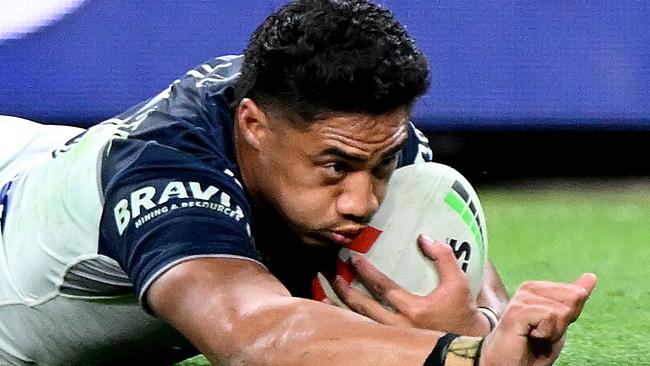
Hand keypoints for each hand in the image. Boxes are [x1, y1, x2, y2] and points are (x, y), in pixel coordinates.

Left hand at [332, 234, 490, 335]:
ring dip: (343, 307)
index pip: (384, 288)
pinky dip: (350, 323)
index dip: (366, 272)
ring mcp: (395, 337)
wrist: (465, 343)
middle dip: (346, 291)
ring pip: (362, 323)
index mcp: (416, 310)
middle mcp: (401, 327)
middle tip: (334, 275)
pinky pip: (365, 331)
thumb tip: (423, 237)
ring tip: (328, 293)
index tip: (354, 259)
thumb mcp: (459, 282)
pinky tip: (337, 312)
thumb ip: (444, 257)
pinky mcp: (392, 342)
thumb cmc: (461, 310)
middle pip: (366, 308)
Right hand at [480, 273, 597, 365]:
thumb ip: (573, 301)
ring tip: (534, 336)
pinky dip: (546, 333)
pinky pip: (549, 316)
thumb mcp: (559, 324)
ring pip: (562, 310)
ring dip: (553, 331)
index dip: (569, 317)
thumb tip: (591, 277)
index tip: (549, 328)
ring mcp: (521, 299)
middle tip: (542, 334)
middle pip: (572, 298)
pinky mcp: (517, 312)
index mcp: (537, 288)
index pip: (575, 293)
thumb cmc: (531, 348)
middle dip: (563, 323)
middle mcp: (528, 289)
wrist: (509, 365)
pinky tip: (530, 336)